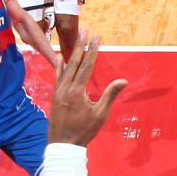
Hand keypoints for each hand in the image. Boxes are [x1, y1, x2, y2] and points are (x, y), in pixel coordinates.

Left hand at [46, 32, 126, 146]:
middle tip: (85, 30)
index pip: (86, 67)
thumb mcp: (100, 115)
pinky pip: (57, 76)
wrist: (63, 145)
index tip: (96, 37)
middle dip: (80, 45)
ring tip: (75, 38)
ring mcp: (57, 91)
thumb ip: (109, 95)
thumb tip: (123, 81)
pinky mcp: (54, 95)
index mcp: (77, 92)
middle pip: (74, 62)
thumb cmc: (84, 131)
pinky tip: (60, 57)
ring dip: (71, 52)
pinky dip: (59, 65)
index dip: (92, 51)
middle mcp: (65, 88)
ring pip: (64, 67)